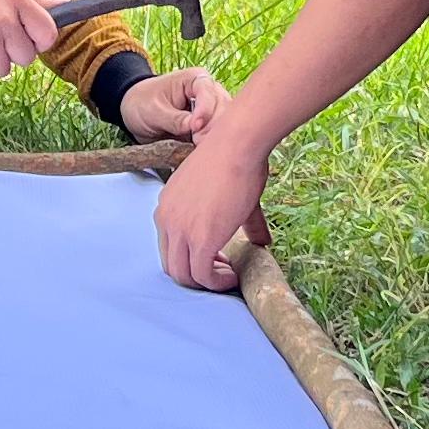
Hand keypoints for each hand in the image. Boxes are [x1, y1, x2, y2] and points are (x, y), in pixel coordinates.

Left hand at [116, 66, 226, 140]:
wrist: (134, 112)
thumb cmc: (142, 103)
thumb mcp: (154, 111)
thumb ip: (175, 119)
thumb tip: (196, 128)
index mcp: (195, 80)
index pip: (209, 92)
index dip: (205, 110)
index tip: (195, 127)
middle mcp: (209, 93)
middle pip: (223, 108)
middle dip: (213, 126)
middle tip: (198, 142)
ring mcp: (211, 112)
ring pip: (224, 124)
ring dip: (214, 137)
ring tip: (198, 147)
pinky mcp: (208, 128)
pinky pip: (216, 137)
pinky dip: (211, 145)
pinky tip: (202, 152)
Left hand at [155, 132, 270, 291]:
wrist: (237, 144)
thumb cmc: (235, 158)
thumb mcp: (226, 192)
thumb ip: (240, 221)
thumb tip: (261, 242)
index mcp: (167, 206)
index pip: (169, 247)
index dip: (191, 258)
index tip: (215, 257)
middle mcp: (166, 220)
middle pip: (172, 266)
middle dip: (196, 274)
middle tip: (222, 269)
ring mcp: (180, 231)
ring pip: (184, 277)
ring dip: (208, 282)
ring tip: (229, 275)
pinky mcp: (200, 240)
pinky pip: (203, 276)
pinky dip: (218, 283)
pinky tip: (234, 276)